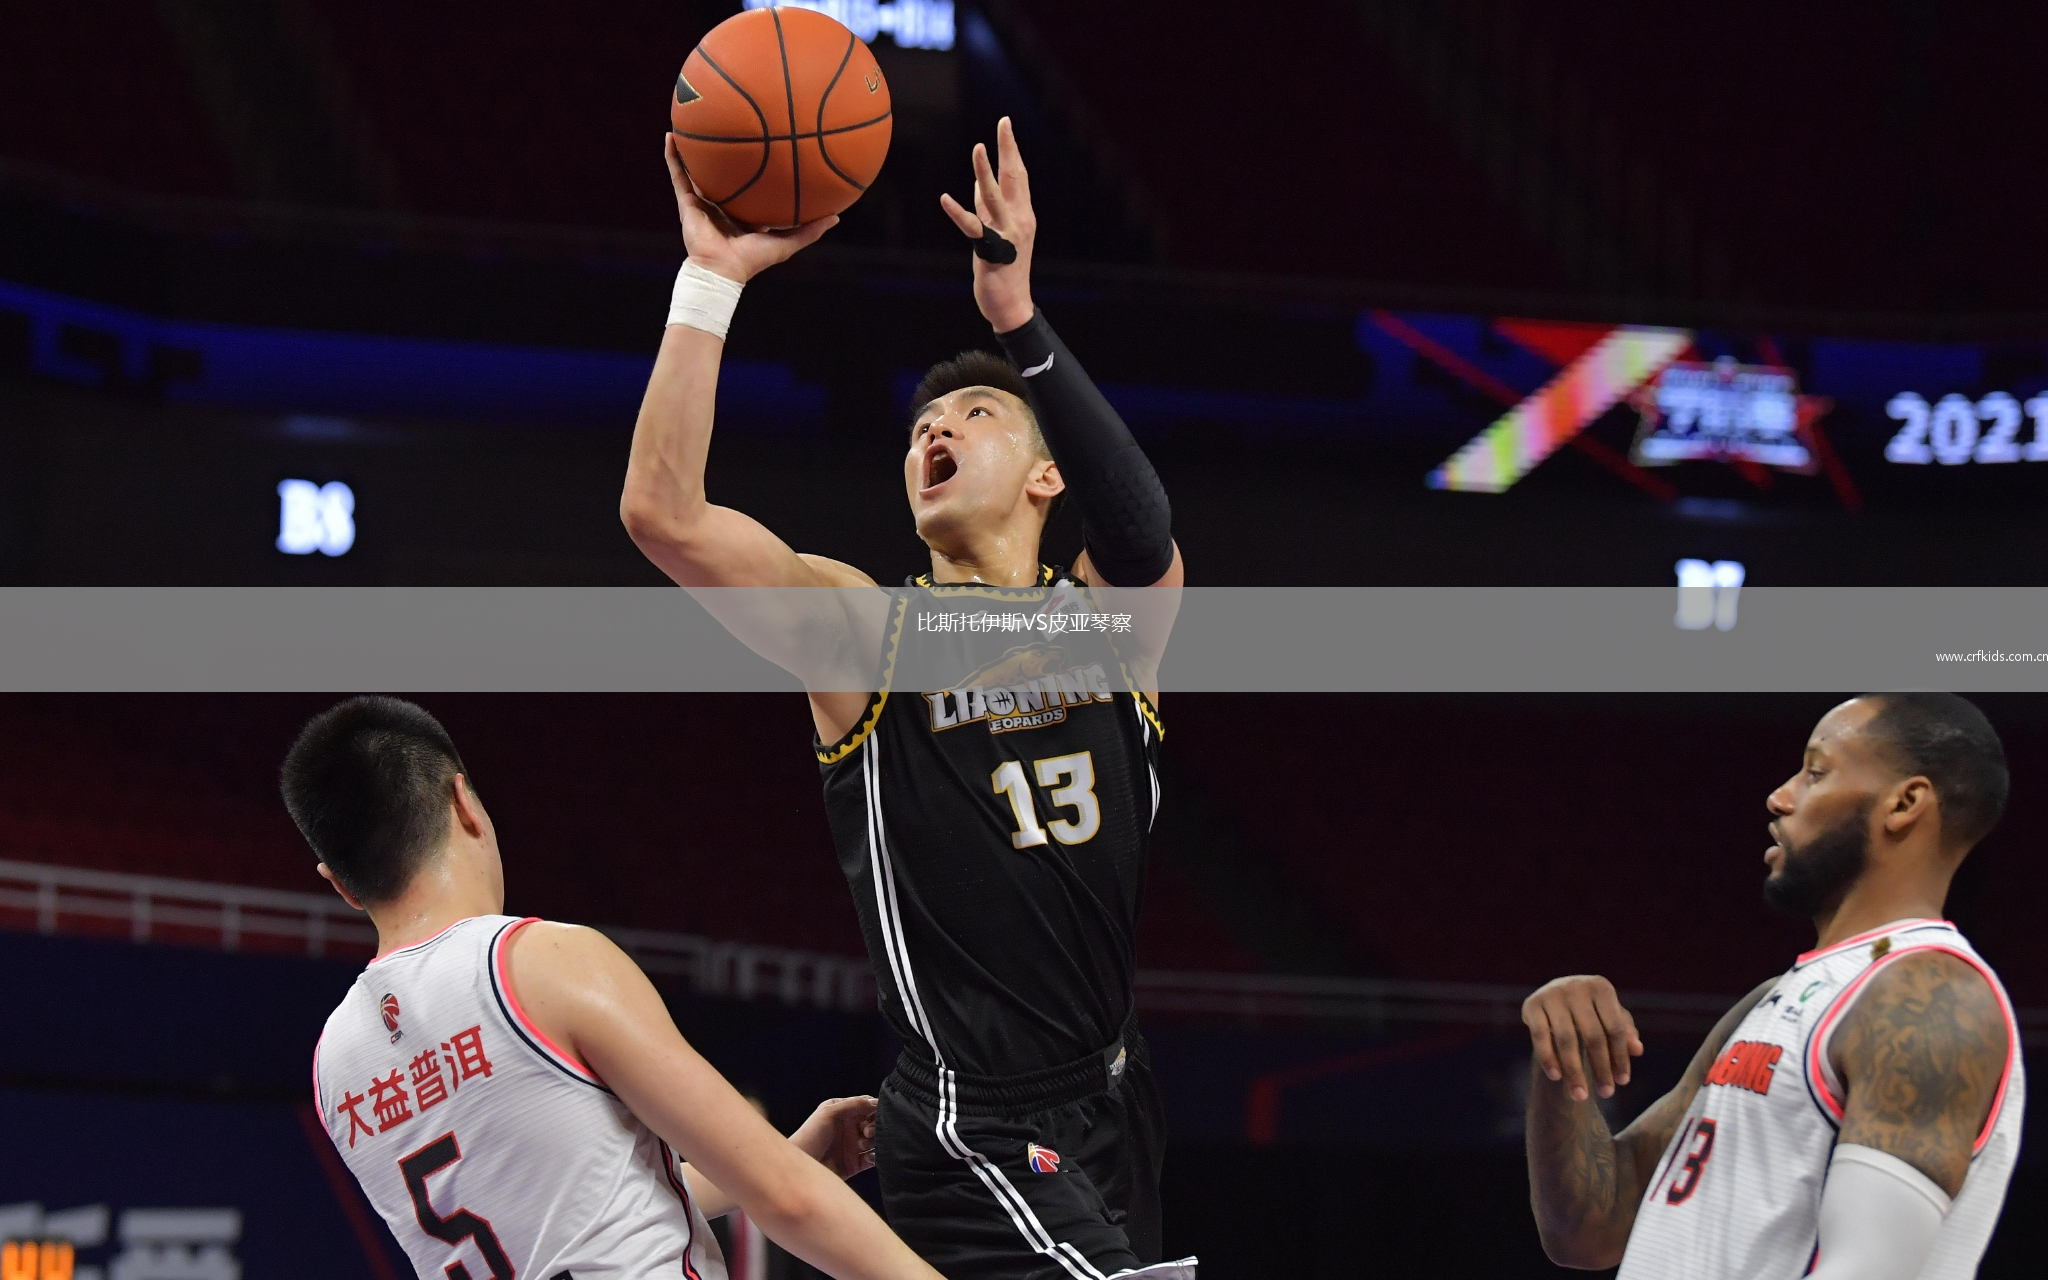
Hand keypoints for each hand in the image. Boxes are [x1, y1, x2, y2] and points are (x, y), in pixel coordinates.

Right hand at [665, 134, 837, 283]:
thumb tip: (837, 216)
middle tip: (731, 125)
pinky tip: (671, 135)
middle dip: (727, 152)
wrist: (722, 270)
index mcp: (745, 213)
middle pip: (725, 173)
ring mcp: (703, 202)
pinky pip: (678, 174)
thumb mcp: (787, 242)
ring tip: (692, 120)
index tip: (764, 145)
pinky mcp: (686, 203)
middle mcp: (723, 204)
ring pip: (697, 169)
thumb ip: (810, 230)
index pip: (752, 186)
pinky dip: (673, 156)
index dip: (757, 168)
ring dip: (694, 148)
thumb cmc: (753, 260)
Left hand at [789, 1095, 877, 1179]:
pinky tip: (868, 1157)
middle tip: (866, 1132)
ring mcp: (852, 1146)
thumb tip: (876, 1102)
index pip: (866, 1105)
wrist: (800, 1168)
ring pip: (875, 1140)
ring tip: (862, 1145)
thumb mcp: (828, 1113)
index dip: (874, 1109)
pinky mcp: (854, 1164)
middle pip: (874, 1123)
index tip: (873, 1116)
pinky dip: (875, 1157)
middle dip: (875, 1126)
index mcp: (842, 1112)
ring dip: (874, 1142)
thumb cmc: (809, 1136)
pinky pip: (872, 1159)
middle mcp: (849, 1128)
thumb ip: (853, 1104)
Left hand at [940, 116, 1036, 332]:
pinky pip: (972, 228)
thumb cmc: (1005, 270)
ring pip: (995, 197)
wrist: (1012, 305)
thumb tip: (979, 182)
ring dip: (985, 172)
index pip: (1019, 175)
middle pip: (1014, 178)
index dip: (1011, 149)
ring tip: (978, 148)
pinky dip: (958, 212)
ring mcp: (1007, 235)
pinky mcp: (990, 251)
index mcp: (1023, 214)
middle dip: (1008, 149)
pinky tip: (945, 198)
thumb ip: (988, 208)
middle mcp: (1019, 220)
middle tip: (1003, 123)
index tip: (1005, 125)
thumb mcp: (998, 233)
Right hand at [1523, 975, 1643, 1101]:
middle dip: (1600, 1068)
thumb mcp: (1610, 1017)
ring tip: (1580, 1096)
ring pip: (1566, 1040)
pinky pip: (1540, 1037)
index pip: (1615, 1028)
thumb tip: (1637, 1050)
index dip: (1620, 1057)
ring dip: (1574, 1071)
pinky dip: (1548, 1058)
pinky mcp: (1531, 1005)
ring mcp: (1552, 994)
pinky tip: (1556, 1078)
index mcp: (1601, 988)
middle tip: (1606, 1094)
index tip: (1622, 1082)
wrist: (1555, 994)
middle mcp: (1576, 986)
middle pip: (1593, 1036)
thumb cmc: (1591, 1011)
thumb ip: (1625, 1032)